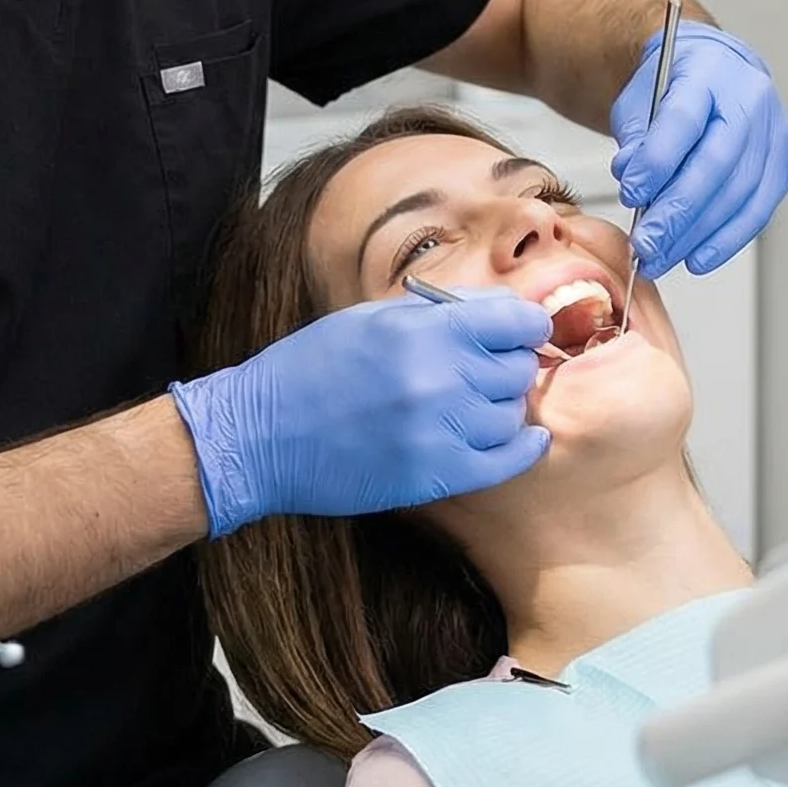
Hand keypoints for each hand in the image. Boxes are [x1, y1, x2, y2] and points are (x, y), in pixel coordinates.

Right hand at [168, 292, 551, 538]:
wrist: (262, 433)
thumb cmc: (314, 366)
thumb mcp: (373, 317)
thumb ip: (442, 312)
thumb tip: (504, 310)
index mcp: (424, 330)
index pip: (516, 321)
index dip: (525, 326)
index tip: (521, 332)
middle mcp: (439, 378)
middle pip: (518, 369)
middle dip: (509, 365)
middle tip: (488, 369)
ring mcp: (440, 431)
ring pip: (512, 415)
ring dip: (501, 407)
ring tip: (474, 403)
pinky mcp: (435, 476)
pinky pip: (505, 462)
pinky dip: (521, 449)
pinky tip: (521, 438)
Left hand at [611, 21, 787, 277]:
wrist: (715, 72)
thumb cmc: (674, 86)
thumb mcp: (640, 97)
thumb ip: (634, 138)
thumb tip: (631, 179)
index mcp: (708, 73)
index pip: (684, 121)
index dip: (657, 162)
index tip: (631, 194)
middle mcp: (749, 100)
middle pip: (716, 164)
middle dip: (676, 212)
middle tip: (645, 243)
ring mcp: (773, 134)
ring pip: (739, 194)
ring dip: (696, 234)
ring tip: (661, 257)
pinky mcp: (782, 165)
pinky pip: (757, 211)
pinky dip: (725, 240)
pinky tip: (696, 257)